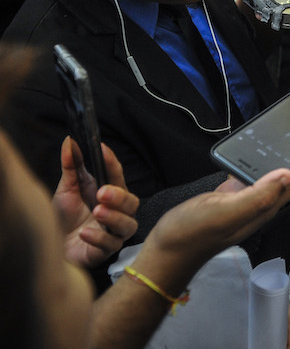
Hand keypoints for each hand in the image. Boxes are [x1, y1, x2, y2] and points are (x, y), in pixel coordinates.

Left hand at [54, 137, 138, 267]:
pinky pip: (110, 245)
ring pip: (128, 225)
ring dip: (114, 218)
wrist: (52, 247)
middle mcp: (117, 212)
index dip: (112, 162)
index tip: (102, 149)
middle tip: (102, 193)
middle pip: (132, 203)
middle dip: (120, 197)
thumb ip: (71, 166)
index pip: (117, 176)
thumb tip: (69, 141)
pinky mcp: (104, 252)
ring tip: (97, 212)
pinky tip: (84, 233)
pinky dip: (99, 238)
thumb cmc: (64, 217)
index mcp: (110, 193)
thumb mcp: (66, 189)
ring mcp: (113, 232)